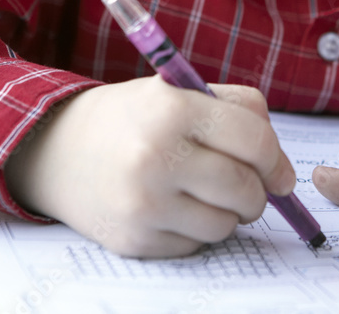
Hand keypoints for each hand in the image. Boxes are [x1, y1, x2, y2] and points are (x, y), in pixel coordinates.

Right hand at [4, 76, 294, 256]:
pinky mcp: (134, 240)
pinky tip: (173, 208)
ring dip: (227, 215)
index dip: (277, 161)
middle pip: (244, 189)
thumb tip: (281, 166)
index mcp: (172, 108)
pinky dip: (195, 231)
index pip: (254, 140)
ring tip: (205, 195)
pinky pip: (195, 246)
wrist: (56, 151)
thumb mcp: (179, 91)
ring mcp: (142, 203)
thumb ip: (238, 110)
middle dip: (257, 194)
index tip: (280, 174)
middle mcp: (155, 156)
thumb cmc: (134, 119)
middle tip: (249, 189)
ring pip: (224, 225)